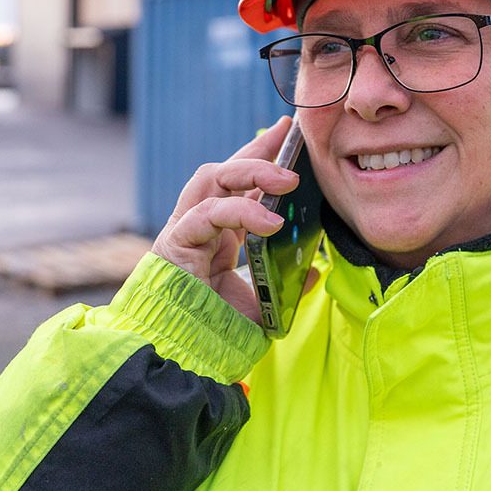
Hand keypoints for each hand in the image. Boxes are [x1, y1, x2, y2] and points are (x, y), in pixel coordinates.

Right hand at [151, 115, 306, 322]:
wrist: (184, 357)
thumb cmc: (214, 330)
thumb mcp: (262, 303)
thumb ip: (285, 284)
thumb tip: (314, 271)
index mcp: (218, 234)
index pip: (240, 186)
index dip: (260, 156)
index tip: (288, 134)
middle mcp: (199, 226)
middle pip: (224, 172)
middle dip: (256, 151)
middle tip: (289, 138)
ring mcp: (185, 231)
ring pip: (211, 180)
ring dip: (250, 172)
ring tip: (288, 180)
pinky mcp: (176, 243)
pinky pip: (206, 214)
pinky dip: (240, 212)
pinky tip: (270, 222)